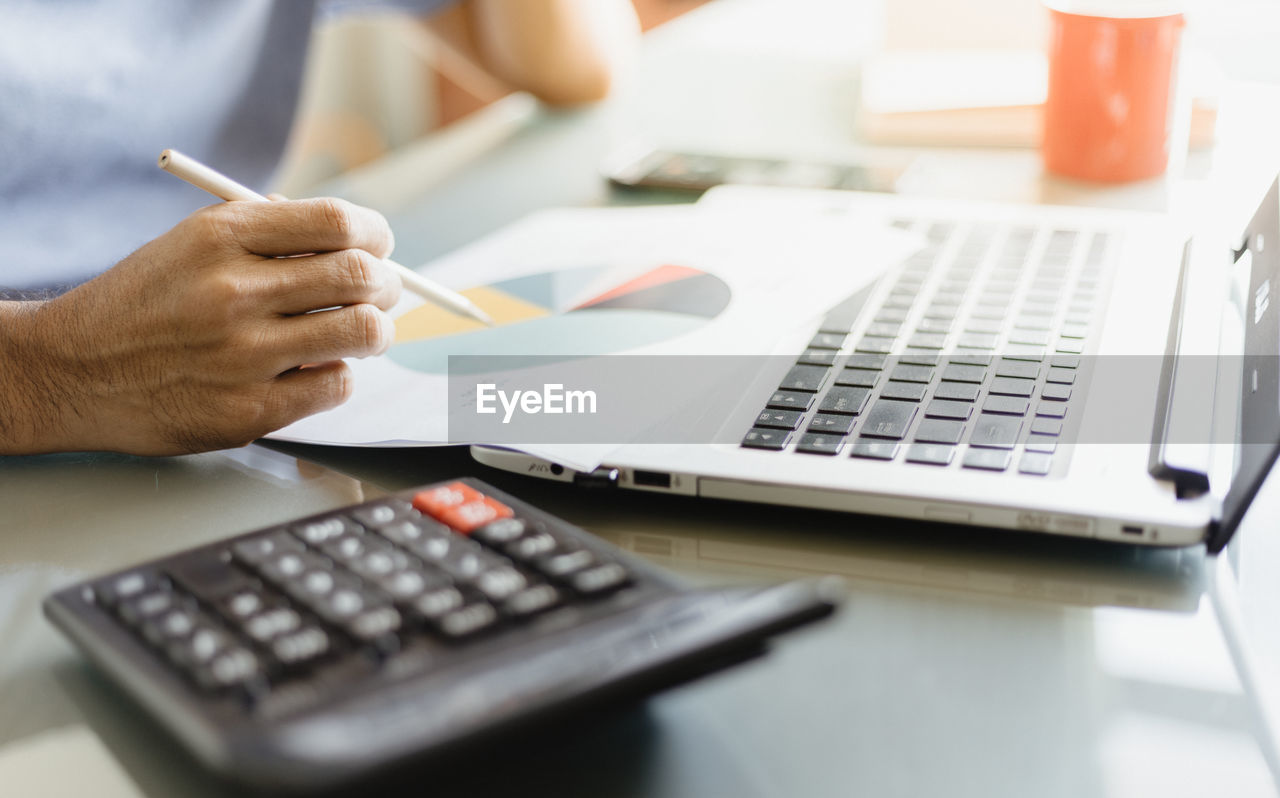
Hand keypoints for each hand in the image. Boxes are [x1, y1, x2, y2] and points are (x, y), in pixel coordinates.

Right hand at [1, 198, 401, 454]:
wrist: (72, 370)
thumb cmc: (147, 303)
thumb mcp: (194, 244)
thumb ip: (272, 238)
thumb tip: (360, 242)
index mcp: (222, 236)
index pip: (337, 222)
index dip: (375, 234)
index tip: (380, 246)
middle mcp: (233, 292)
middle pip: (361, 277)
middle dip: (388, 284)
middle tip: (383, 292)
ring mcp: (242, 356)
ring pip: (363, 332)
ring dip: (375, 330)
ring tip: (361, 330)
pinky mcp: (247, 411)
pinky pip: (335, 385)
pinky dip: (339, 374)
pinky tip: (314, 368)